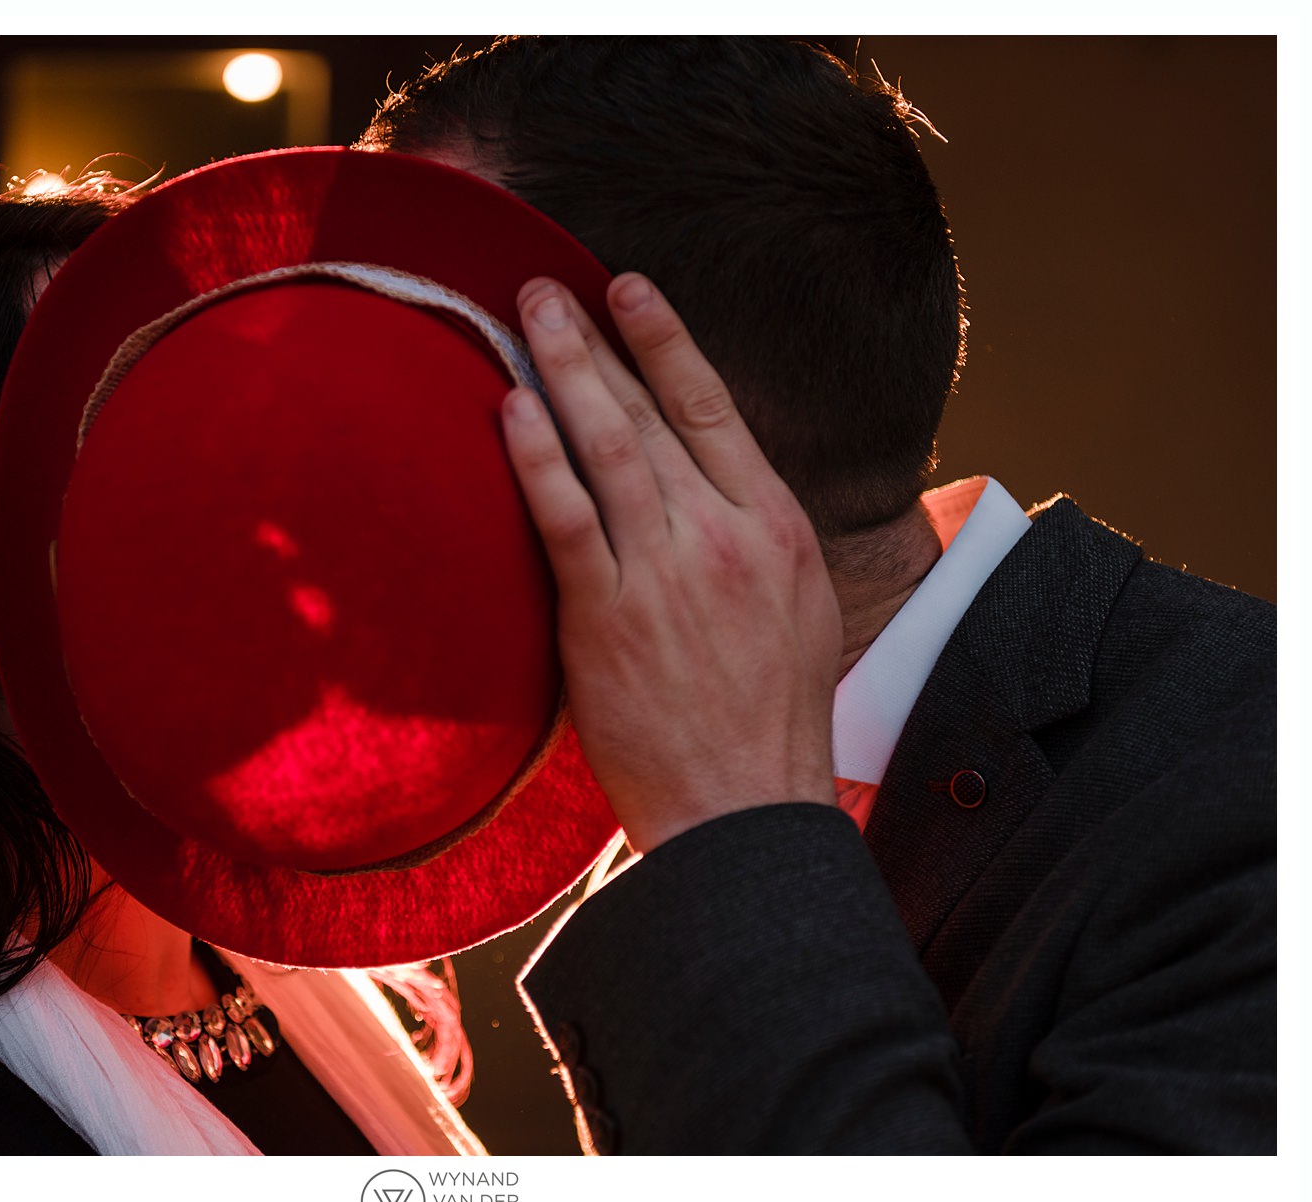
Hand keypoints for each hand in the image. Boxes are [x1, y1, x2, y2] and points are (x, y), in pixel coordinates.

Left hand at [504, 273, 841, 852]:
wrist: (745, 805)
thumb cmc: (771, 713)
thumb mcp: (802, 607)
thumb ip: (760, 535)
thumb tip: (721, 481)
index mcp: (774, 525)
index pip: (713, 407)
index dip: (666, 339)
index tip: (628, 288)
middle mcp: (722, 535)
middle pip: (650, 412)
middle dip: (594, 339)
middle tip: (546, 285)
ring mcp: (663, 573)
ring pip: (607, 447)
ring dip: (560, 372)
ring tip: (522, 319)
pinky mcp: (606, 617)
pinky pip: (566, 518)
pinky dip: (537, 457)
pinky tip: (510, 410)